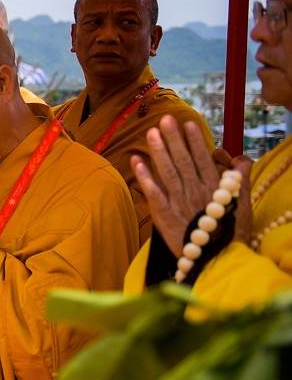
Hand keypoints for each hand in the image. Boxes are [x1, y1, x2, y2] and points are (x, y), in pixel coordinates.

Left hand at [133, 116, 239, 256]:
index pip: (202, 159)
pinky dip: (144, 176)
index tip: (187, 123)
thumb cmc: (228, 232)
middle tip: (166, 119)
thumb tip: (242, 160)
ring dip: (159, 151)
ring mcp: (179, 202)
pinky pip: (153, 192)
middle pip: (183, 160)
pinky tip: (136, 161)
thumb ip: (239, 181)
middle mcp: (196, 191)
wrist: (215, 260)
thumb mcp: (242, 206)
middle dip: (174, 139)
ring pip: (168, 172)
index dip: (194, 141)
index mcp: (213, 188)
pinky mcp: (164, 215)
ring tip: (151, 132)